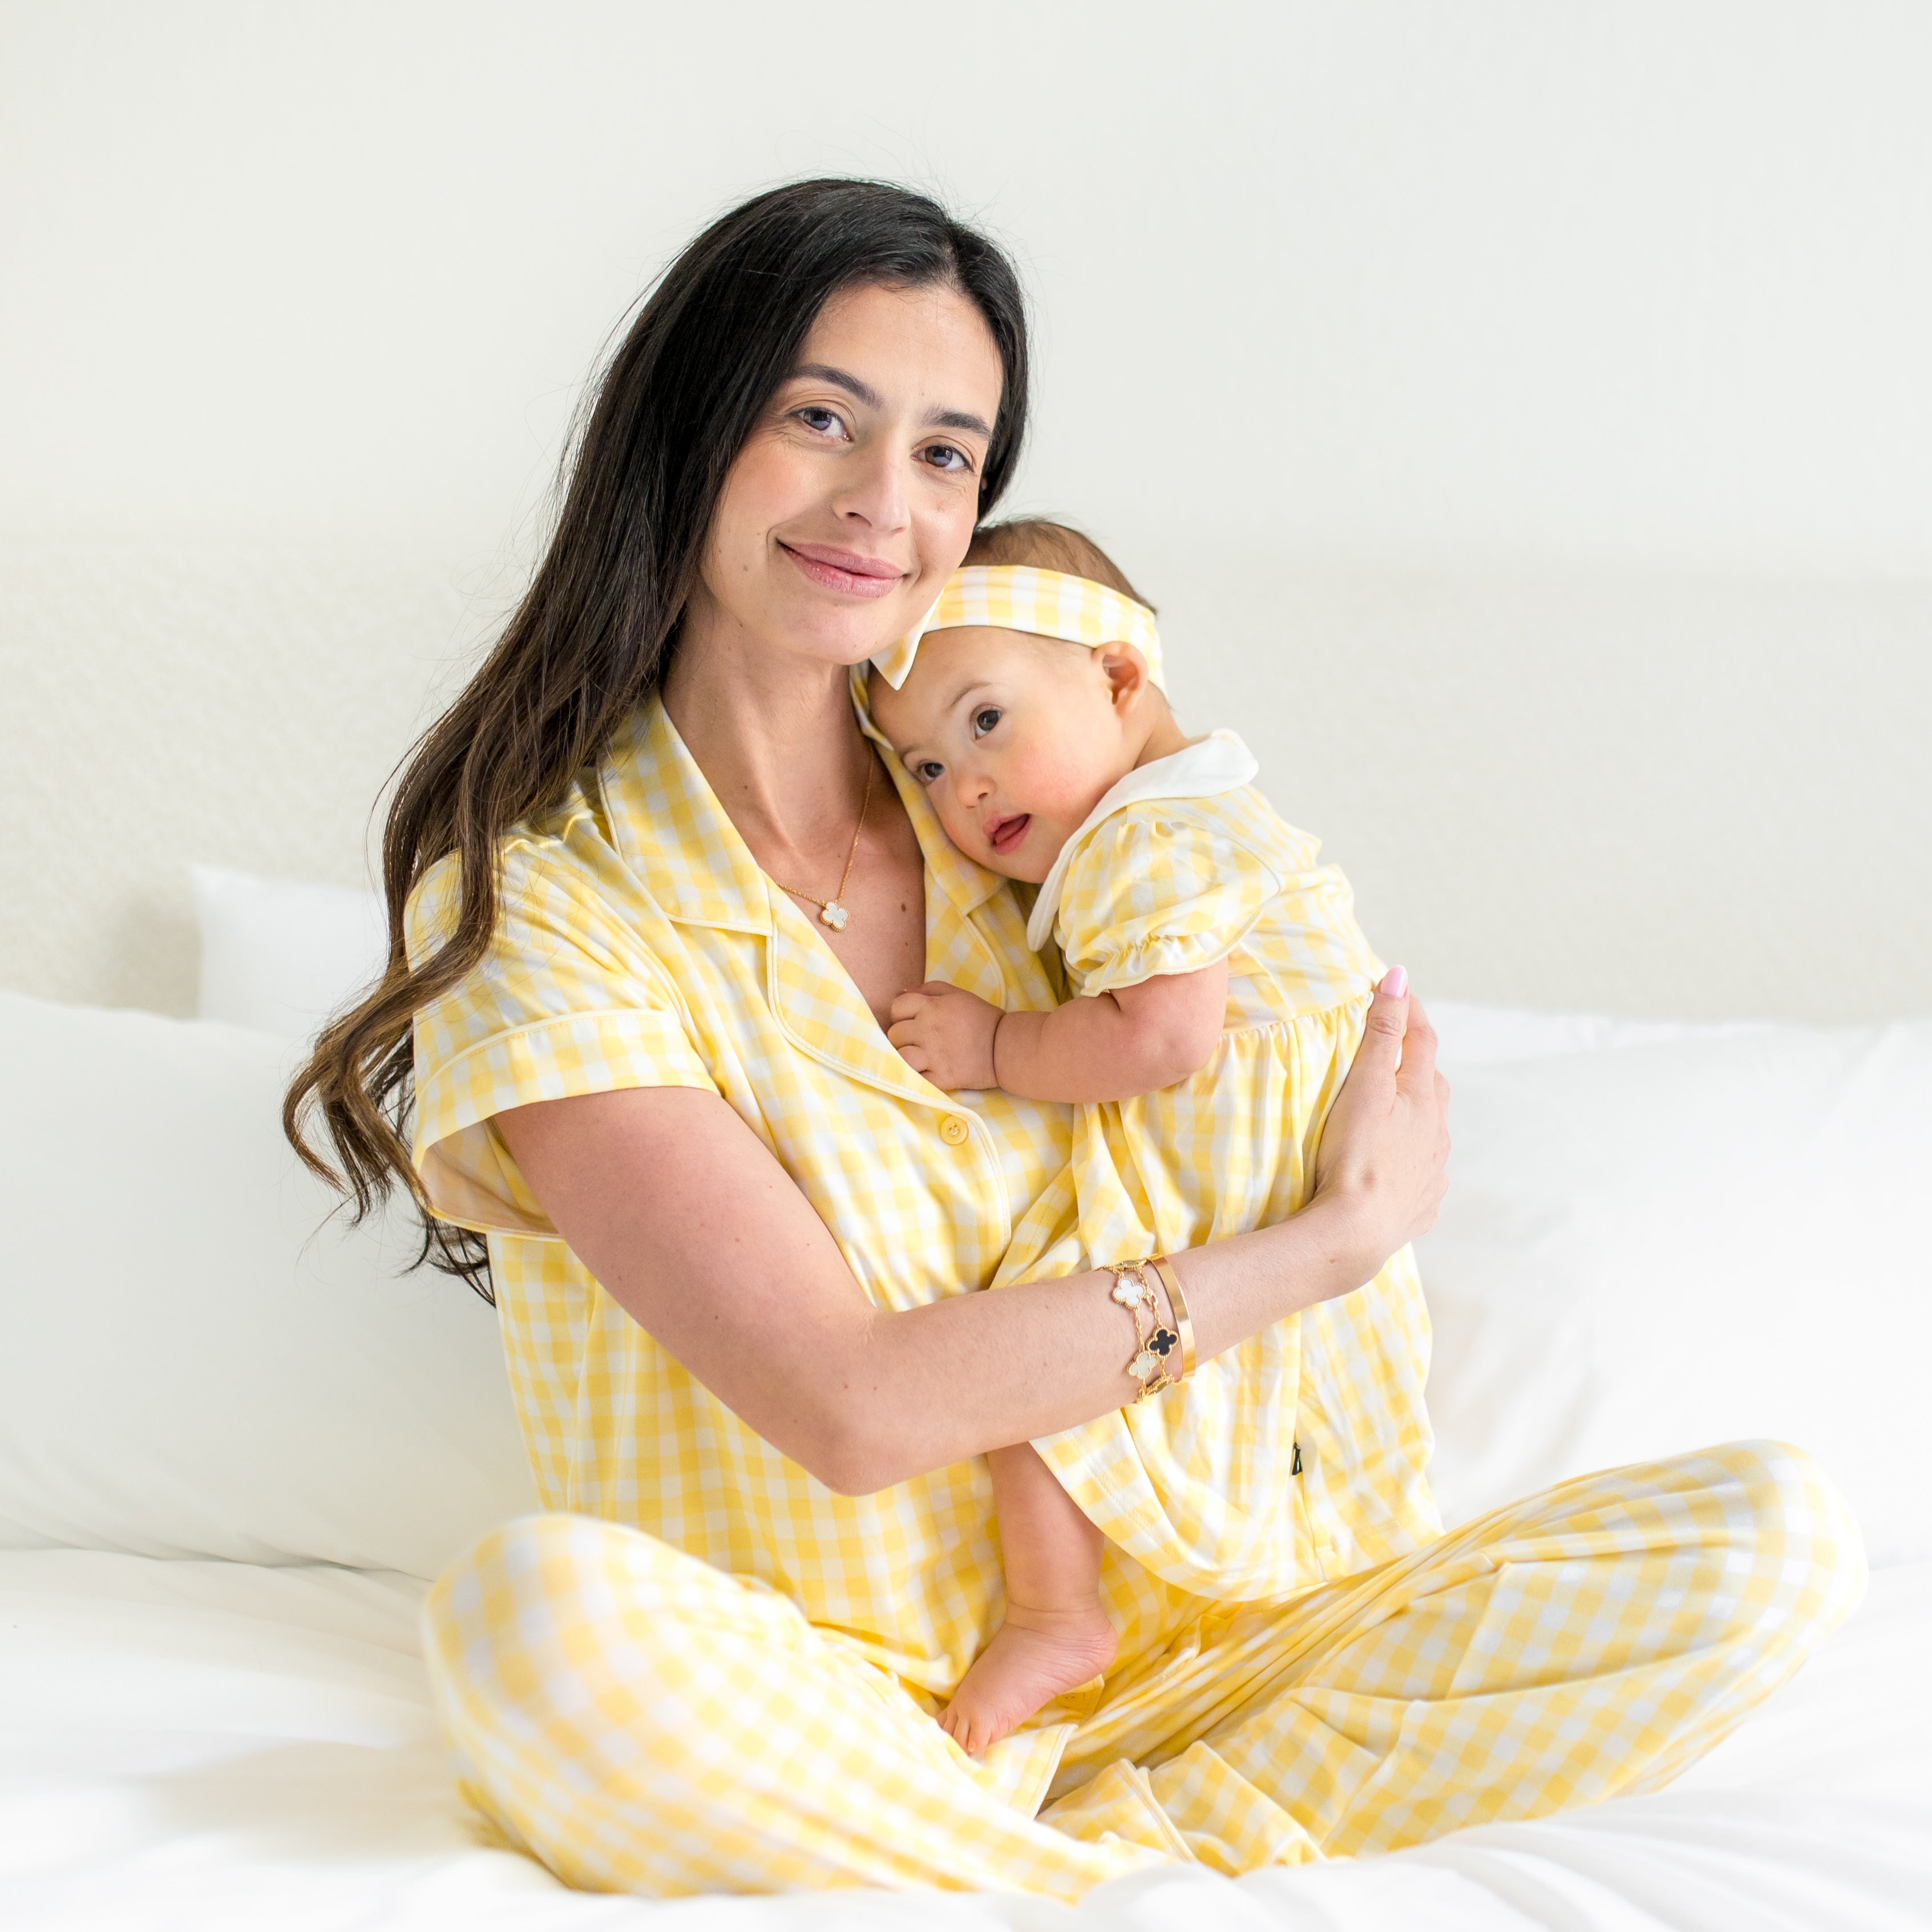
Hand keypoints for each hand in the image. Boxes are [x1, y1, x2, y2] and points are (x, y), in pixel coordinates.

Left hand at [887, 981, 1004, 1089]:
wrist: (1006, 1047)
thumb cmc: (982, 1018)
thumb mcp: (957, 994)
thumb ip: (929, 990)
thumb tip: (902, 992)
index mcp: (932, 1006)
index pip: (897, 1007)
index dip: (901, 1014)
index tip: (912, 1021)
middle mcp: (929, 1029)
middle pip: (895, 1033)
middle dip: (903, 1037)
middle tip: (918, 1041)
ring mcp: (933, 1055)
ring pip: (899, 1056)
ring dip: (905, 1057)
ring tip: (917, 1058)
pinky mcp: (941, 1077)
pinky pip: (914, 1079)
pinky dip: (915, 1077)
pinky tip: (924, 1073)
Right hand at [1311, 967, 1451, 1275]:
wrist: (1357, 1233)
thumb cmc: (1356, 1155)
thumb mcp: (1366, 1086)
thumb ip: (1382, 1032)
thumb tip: (1400, 978)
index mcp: (1424, 1099)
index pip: (1423, 1041)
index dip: (1410, 1012)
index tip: (1397, 990)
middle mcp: (1437, 1133)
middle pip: (1433, 1086)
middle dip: (1417, 1064)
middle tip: (1395, 1051)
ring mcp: (1432, 1173)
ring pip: (1431, 1132)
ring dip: (1416, 1115)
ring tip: (1392, 1112)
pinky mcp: (1420, 1206)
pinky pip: (1422, 1176)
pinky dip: (1411, 1162)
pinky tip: (1396, 1169)